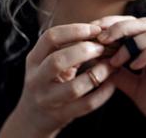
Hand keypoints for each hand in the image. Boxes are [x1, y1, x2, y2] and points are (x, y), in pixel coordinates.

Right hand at [0, 23, 115, 137]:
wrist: (33, 117)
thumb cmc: (48, 79)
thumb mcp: (49, 60)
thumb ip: (68, 46)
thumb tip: (100, 30)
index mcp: (34, 58)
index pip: (50, 37)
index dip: (75, 30)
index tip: (96, 29)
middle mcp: (36, 79)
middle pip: (58, 61)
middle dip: (84, 51)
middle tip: (103, 47)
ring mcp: (47, 100)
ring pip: (74, 88)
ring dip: (97, 73)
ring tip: (111, 64)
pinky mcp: (60, 116)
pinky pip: (86, 105)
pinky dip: (103, 93)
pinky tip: (112, 82)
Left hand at [92, 16, 145, 137]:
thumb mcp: (133, 86)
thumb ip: (118, 72)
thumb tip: (95, 59)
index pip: (133, 24)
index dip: (112, 23)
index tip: (93, 30)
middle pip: (143, 22)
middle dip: (120, 27)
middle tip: (102, 38)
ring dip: (132, 42)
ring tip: (116, 59)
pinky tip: (134, 66)